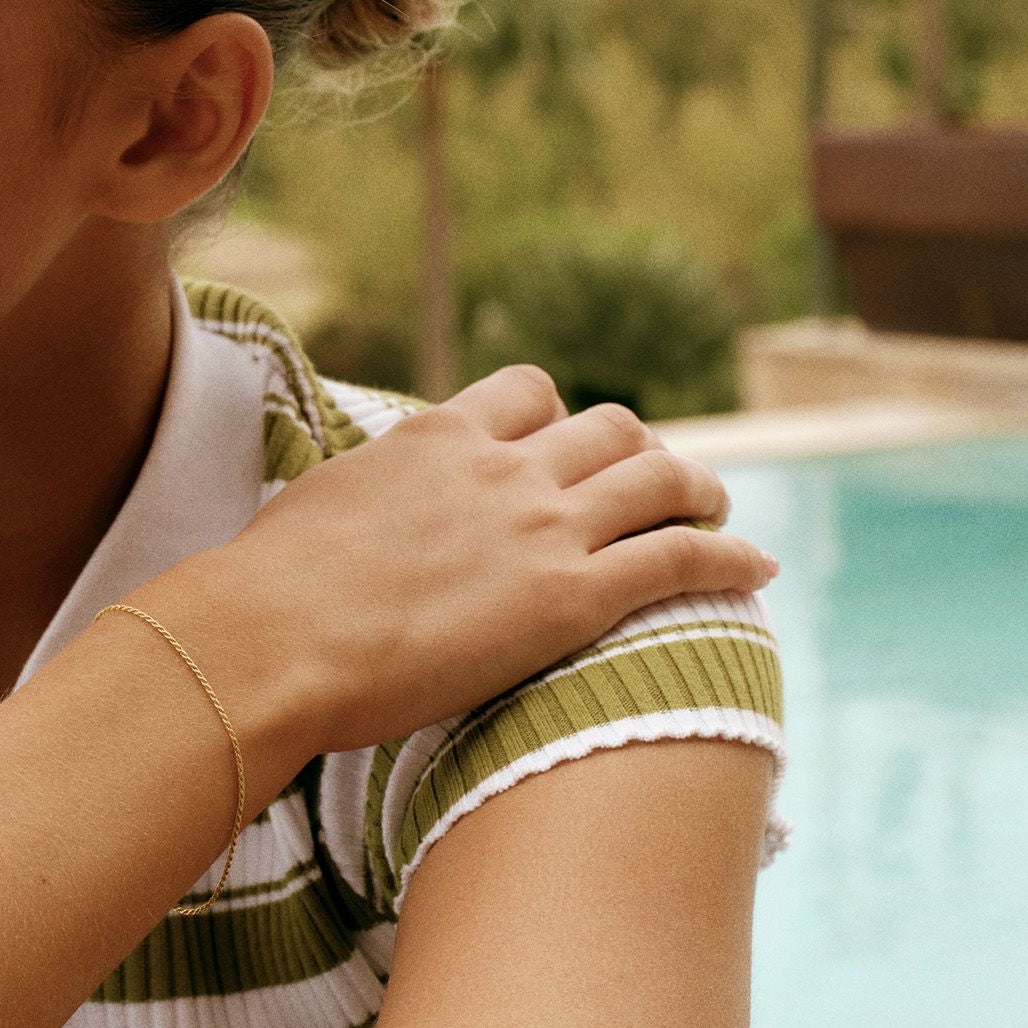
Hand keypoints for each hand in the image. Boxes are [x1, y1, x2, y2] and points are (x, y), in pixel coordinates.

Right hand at [148, 364, 777, 760]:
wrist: (272, 637)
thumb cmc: (270, 588)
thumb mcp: (320, 505)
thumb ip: (366, 495)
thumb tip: (351, 514)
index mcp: (437, 436)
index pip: (530, 390)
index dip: (562, 415)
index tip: (569, 445)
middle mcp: (501, 466)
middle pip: (610, 428)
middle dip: (640, 451)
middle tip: (653, 484)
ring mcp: (541, 527)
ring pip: (659, 479)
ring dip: (698, 490)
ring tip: (715, 512)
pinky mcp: (571, 597)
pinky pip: (681, 558)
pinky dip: (729, 558)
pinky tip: (757, 569)